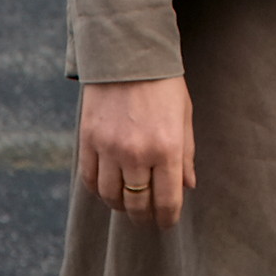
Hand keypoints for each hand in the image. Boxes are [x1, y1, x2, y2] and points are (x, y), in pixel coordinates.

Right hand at [78, 76, 195, 230]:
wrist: (127, 53)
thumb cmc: (163, 84)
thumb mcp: (184, 116)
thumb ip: (186, 154)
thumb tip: (187, 186)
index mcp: (167, 147)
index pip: (167, 201)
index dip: (167, 219)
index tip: (166, 222)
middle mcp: (137, 153)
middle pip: (137, 205)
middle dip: (144, 217)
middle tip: (147, 218)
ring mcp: (109, 148)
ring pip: (111, 197)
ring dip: (120, 206)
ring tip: (127, 204)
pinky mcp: (88, 140)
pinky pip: (90, 180)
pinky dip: (99, 190)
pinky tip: (108, 188)